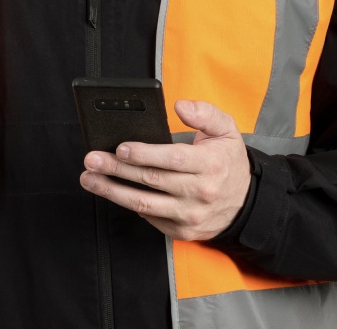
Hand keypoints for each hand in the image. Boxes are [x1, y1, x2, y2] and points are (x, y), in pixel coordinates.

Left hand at [78, 99, 251, 240]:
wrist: (247, 203)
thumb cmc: (228, 162)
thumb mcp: (226, 130)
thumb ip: (204, 113)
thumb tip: (180, 106)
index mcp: (210, 165)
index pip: (172, 159)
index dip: (144, 154)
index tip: (120, 148)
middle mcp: (200, 192)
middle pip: (151, 180)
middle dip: (117, 169)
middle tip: (92, 159)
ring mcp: (191, 215)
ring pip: (144, 204)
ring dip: (112, 191)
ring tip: (90, 178)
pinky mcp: (182, 230)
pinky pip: (150, 218)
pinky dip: (129, 205)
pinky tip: (113, 192)